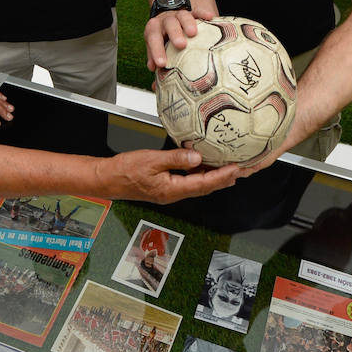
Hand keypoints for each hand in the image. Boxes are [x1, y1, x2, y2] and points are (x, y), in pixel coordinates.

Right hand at [105, 147, 239, 203]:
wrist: (108, 179)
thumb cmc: (125, 171)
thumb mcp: (151, 160)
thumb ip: (175, 159)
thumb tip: (197, 158)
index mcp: (172, 189)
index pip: (204, 184)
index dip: (222, 176)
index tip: (237, 169)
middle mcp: (174, 194)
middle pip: (206, 188)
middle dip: (226, 179)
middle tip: (243, 170)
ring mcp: (170, 191)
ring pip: (199, 185)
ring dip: (216, 178)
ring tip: (232, 168)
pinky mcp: (167, 186)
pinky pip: (190, 182)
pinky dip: (202, 175)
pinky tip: (207, 166)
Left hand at [145, 9, 199, 70]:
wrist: (166, 17)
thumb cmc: (162, 38)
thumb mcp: (154, 46)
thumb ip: (153, 57)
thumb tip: (154, 74)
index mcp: (154, 29)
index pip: (153, 39)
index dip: (156, 51)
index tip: (162, 64)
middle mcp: (165, 20)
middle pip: (169, 24)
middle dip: (174, 34)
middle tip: (181, 45)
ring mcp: (179, 15)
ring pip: (183, 16)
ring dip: (188, 23)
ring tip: (193, 33)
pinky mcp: (192, 13)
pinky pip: (197, 11)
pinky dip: (203, 13)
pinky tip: (210, 17)